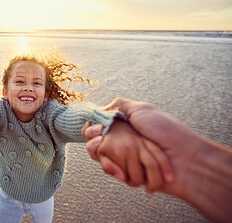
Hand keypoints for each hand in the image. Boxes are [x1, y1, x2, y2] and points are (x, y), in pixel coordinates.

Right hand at [84, 98, 204, 196]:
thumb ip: (121, 105)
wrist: (186, 159)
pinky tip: (115, 167)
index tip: (93, 126)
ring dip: (100, 154)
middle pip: (97, 141)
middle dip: (92, 140)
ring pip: (100, 156)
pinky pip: (111, 171)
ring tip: (103, 149)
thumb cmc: (167, 131)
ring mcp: (127, 158)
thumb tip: (101, 109)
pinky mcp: (130, 174)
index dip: (92, 127)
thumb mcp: (143, 109)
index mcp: (128, 126)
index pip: (102, 126)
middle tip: (99, 138)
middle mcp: (126, 141)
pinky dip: (110, 168)